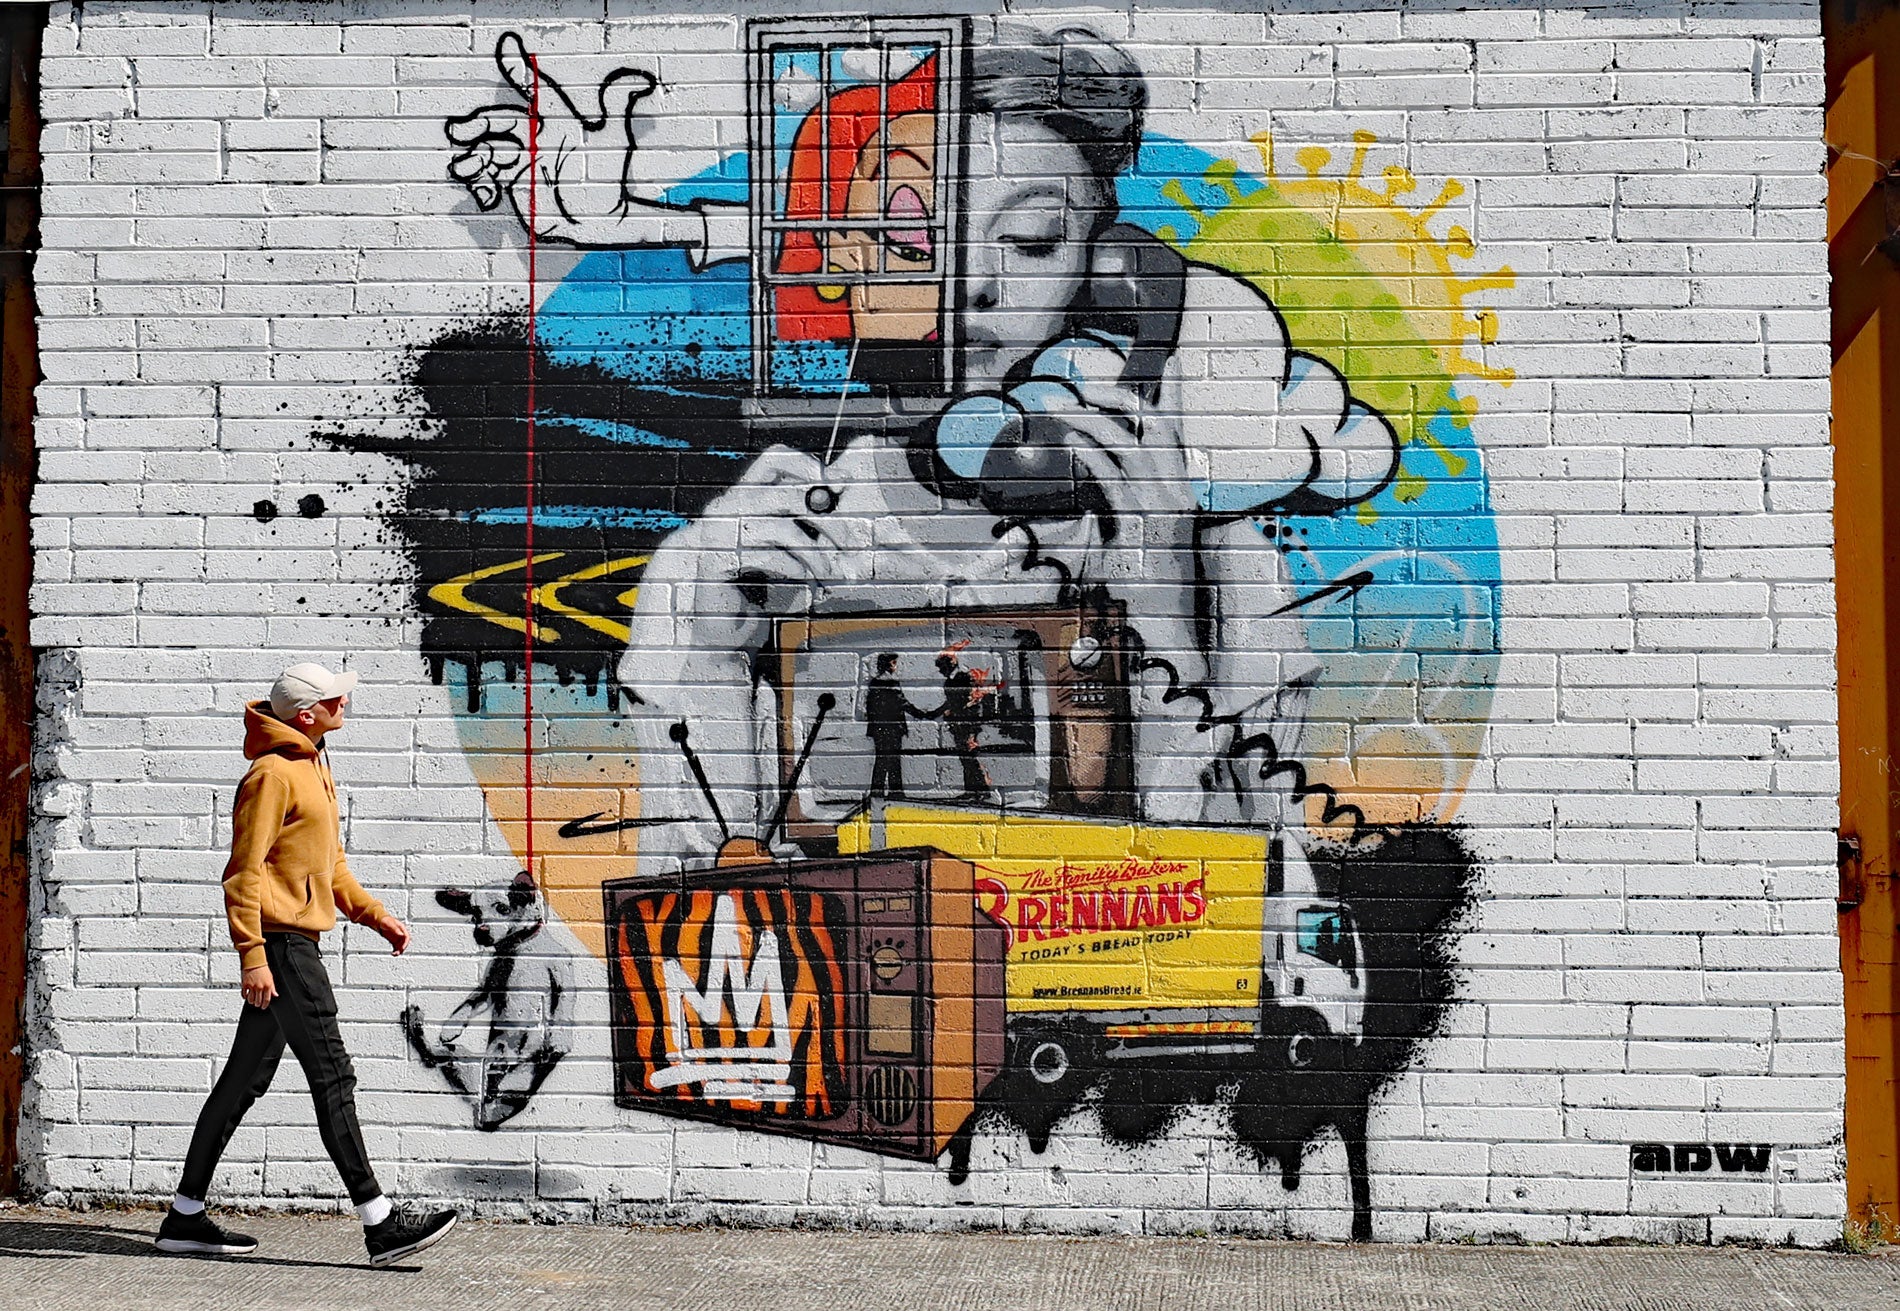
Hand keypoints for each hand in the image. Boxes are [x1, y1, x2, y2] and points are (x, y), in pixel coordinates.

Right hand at [241, 964, 276, 1009]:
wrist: (254, 961)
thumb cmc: (262, 968)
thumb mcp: (270, 978)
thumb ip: (272, 988)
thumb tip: (275, 995)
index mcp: (267, 986)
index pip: (267, 999)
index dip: (265, 1005)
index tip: (263, 1007)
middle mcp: (259, 987)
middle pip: (258, 1001)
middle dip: (258, 1004)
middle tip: (257, 1004)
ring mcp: (251, 986)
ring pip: (250, 1000)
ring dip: (251, 1001)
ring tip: (252, 1000)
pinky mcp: (244, 985)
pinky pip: (244, 995)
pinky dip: (245, 997)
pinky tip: (247, 995)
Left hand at [374, 914, 410, 955]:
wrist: (379, 921)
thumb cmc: (385, 921)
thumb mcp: (390, 924)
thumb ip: (396, 929)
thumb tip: (402, 935)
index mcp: (402, 928)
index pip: (407, 937)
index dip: (405, 943)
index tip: (402, 948)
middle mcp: (401, 934)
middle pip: (404, 943)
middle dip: (402, 948)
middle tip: (397, 953)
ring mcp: (397, 937)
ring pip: (401, 946)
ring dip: (399, 951)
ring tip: (394, 954)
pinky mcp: (393, 941)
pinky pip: (396, 947)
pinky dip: (395, 951)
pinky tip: (393, 953)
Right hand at [446, 33, 667, 243]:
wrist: (601, 218)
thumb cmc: (608, 176)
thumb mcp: (614, 140)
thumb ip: (619, 108)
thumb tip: (643, 82)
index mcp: (553, 122)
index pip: (534, 90)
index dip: (520, 67)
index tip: (509, 44)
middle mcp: (532, 138)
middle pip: (497, 124)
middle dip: (476, 127)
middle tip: (459, 132)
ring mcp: (520, 163)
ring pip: (486, 153)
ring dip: (473, 159)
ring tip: (468, 169)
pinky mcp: (512, 187)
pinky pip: (487, 182)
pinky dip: (481, 187)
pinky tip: (487, 195)